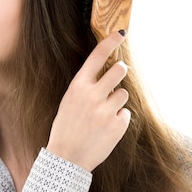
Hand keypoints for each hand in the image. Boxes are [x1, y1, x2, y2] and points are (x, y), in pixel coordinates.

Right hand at [47, 31, 129, 171]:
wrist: (66, 158)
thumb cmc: (66, 128)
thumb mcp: (69, 102)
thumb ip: (86, 87)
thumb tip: (107, 73)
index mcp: (77, 87)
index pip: (97, 57)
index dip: (110, 42)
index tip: (121, 33)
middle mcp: (92, 96)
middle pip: (119, 70)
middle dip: (120, 70)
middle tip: (118, 74)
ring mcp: (106, 111)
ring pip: (123, 94)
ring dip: (116, 101)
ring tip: (102, 115)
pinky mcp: (117, 125)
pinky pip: (125, 113)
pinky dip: (118, 119)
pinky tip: (105, 128)